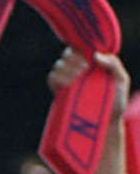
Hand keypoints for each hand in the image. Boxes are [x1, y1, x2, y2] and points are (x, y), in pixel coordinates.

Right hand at [48, 48, 129, 173]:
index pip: (81, 48)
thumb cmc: (115, 103)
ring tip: (78, 77)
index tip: (88, 54)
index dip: (81, 47)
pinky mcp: (59, 93)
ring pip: (60, 66)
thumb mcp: (121, 81)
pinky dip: (58, 78)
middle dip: (75, 58)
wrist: (105, 125)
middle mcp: (77, 71)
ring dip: (68, 68)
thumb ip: (113, 65)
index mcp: (92, 65)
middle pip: (68, 55)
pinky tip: (68, 83)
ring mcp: (67, 82)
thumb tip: (96, 55)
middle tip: (84, 67)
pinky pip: (53, 79)